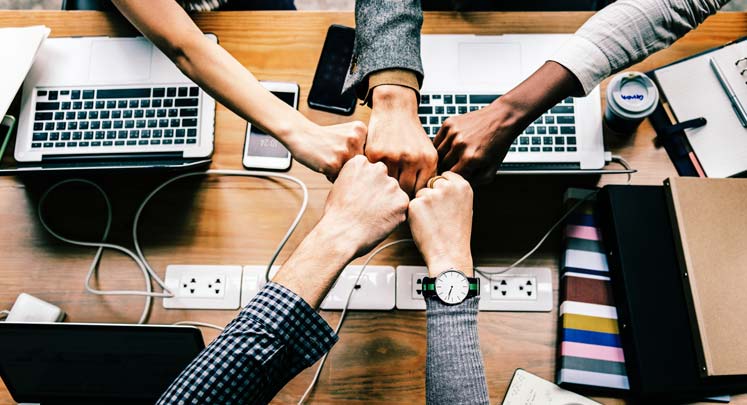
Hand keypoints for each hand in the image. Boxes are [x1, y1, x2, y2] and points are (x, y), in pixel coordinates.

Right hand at [287, 121, 366, 180]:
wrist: (300, 134)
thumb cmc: (323, 137)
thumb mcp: (347, 133)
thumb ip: (362, 146)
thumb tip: (376, 170)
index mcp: (361, 129)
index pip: (368, 154)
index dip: (356, 156)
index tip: (344, 150)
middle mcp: (355, 139)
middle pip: (361, 165)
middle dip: (349, 165)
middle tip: (334, 155)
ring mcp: (345, 152)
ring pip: (351, 173)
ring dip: (340, 171)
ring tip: (329, 158)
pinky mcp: (334, 164)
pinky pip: (338, 178)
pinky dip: (331, 175)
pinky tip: (324, 163)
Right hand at [319, 155, 409, 256]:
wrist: (341, 234)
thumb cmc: (337, 214)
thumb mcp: (340, 185)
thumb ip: (357, 177)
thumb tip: (367, 181)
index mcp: (360, 162)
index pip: (370, 171)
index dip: (365, 186)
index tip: (358, 197)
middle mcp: (378, 169)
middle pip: (384, 180)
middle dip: (379, 192)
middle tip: (366, 208)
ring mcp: (392, 185)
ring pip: (394, 194)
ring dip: (388, 204)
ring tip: (371, 216)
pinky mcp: (402, 201)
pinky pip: (401, 208)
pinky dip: (394, 216)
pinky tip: (379, 222)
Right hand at [366, 85, 437, 195]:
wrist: (395, 109)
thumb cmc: (411, 134)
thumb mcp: (426, 151)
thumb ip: (426, 174)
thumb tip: (422, 200)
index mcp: (428, 160)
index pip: (421, 190)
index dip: (414, 196)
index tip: (407, 197)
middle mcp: (412, 159)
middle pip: (406, 191)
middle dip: (400, 194)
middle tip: (394, 195)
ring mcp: (393, 156)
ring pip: (389, 185)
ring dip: (386, 187)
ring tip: (384, 188)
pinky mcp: (376, 154)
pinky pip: (375, 174)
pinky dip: (375, 176)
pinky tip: (375, 176)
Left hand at [408, 172, 473, 276]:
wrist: (449, 253)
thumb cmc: (456, 234)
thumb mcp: (464, 207)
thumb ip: (454, 192)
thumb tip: (442, 182)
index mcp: (463, 186)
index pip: (445, 175)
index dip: (442, 189)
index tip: (444, 201)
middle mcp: (448, 187)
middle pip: (432, 183)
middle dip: (432, 195)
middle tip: (438, 215)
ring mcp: (431, 195)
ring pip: (420, 193)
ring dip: (422, 205)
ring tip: (433, 222)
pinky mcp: (417, 204)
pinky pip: (412, 204)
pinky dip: (415, 214)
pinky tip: (425, 225)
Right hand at [434, 61, 583, 183]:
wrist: (502, 118)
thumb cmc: (498, 144)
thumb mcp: (492, 168)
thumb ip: (476, 182)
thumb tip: (459, 185)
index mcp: (470, 159)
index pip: (451, 177)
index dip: (453, 179)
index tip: (455, 178)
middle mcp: (460, 145)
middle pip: (443, 165)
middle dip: (447, 169)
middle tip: (453, 168)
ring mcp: (453, 133)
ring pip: (438, 153)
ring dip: (442, 158)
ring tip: (451, 158)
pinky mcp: (449, 123)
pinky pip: (437, 140)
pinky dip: (440, 145)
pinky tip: (450, 146)